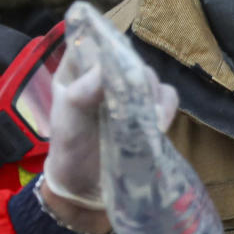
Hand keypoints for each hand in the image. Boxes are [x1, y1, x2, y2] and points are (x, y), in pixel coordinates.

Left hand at [43, 56, 178, 209]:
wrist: (86, 192)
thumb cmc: (70, 153)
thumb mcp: (67, 123)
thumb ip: (82, 93)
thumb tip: (109, 67)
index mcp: (76, 71)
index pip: (93, 41)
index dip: (106, 45)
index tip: (115, 63)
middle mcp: (104, 77)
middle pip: (128, 57)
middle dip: (134, 75)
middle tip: (132, 96)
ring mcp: (129, 94)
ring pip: (149, 77)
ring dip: (151, 93)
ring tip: (145, 116)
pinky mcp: (149, 112)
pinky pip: (167, 98)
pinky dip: (166, 108)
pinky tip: (158, 124)